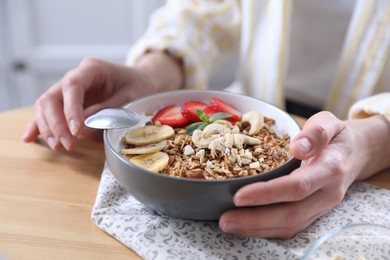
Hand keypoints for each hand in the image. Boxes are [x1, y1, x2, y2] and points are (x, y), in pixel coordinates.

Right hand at [22, 52, 182, 150]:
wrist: (142, 81)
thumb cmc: (139, 86)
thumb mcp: (130, 97)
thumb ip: (108, 110)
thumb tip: (84, 128)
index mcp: (92, 68)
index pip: (72, 86)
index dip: (70, 109)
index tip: (76, 131)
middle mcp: (76, 76)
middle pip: (52, 97)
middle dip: (56, 124)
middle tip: (68, 145)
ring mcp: (69, 89)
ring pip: (46, 105)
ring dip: (49, 127)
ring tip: (59, 146)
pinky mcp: (68, 101)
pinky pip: (49, 112)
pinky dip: (40, 125)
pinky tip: (30, 138)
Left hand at [219, 111, 389, 237]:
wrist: (356, 153)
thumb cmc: (336, 136)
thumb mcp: (328, 123)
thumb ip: (315, 133)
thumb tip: (298, 147)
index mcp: (329, 168)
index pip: (297, 186)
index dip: (268, 193)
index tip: (239, 196)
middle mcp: (327, 193)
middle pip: (291, 214)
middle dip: (256, 219)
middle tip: (225, 220)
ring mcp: (322, 207)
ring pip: (291, 226)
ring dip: (258, 228)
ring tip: (230, 225)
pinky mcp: (315, 213)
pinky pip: (293, 228)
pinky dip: (268, 230)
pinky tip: (247, 226)